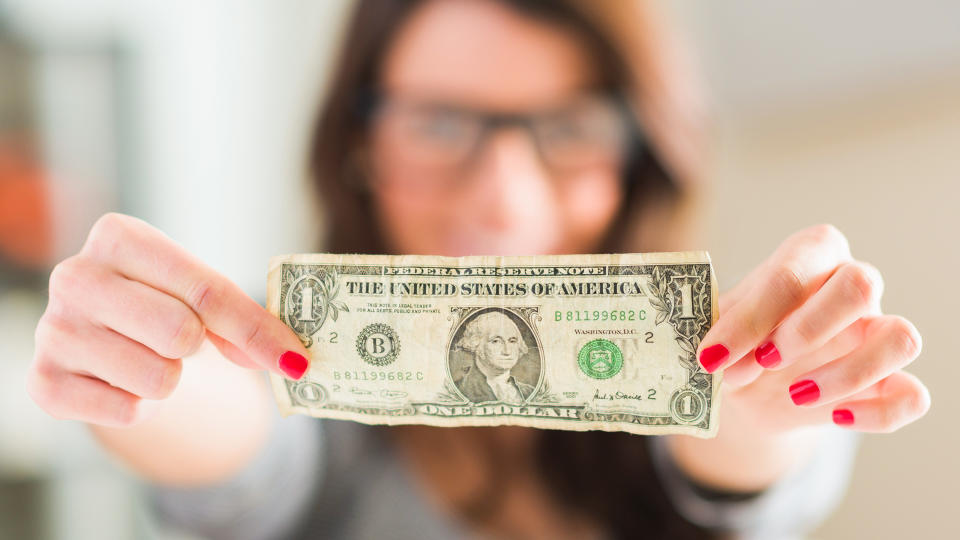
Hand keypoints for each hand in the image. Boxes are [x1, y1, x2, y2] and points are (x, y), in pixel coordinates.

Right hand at [28, 213, 309, 426]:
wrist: (100, 338)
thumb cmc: (161, 304)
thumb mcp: (201, 295)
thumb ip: (244, 321)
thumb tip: (293, 362)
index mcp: (119, 236)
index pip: (206, 290)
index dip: (257, 330)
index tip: (297, 361)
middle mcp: (76, 276)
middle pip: (181, 332)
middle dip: (198, 349)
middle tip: (183, 342)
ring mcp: (54, 329)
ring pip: (157, 378)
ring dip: (168, 379)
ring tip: (148, 358)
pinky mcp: (43, 382)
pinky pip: (127, 411)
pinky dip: (140, 406)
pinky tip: (121, 381)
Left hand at [698, 224, 929, 434]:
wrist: (750, 386)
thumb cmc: (737, 340)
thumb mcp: (720, 330)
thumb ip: (720, 336)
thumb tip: (718, 358)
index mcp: (809, 255)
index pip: (793, 271)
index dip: (753, 317)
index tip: (714, 356)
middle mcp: (853, 284)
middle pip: (862, 284)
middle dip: (808, 329)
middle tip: (764, 361)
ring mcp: (878, 332)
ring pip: (901, 338)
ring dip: (848, 373)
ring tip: (795, 394)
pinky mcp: (890, 381)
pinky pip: (913, 396)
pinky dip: (878, 413)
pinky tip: (835, 418)